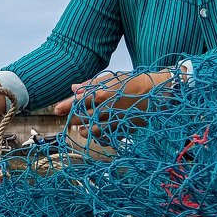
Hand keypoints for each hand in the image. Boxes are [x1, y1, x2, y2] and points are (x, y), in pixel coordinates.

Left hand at [53, 70, 169, 133]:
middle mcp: (106, 108)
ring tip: (80, 128)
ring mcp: (115, 120)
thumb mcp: (112, 79)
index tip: (56, 109)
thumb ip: (91, 84)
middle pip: (82, 116)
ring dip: (83, 129)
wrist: (160, 93)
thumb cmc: (134, 82)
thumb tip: (73, 88)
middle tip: (67, 118)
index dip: (66, 105)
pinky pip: (106, 137)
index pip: (78, 101)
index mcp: (103, 93)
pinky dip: (98, 137)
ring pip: (92, 129)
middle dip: (72, 118)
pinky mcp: (124, 129)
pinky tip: (95, 134)